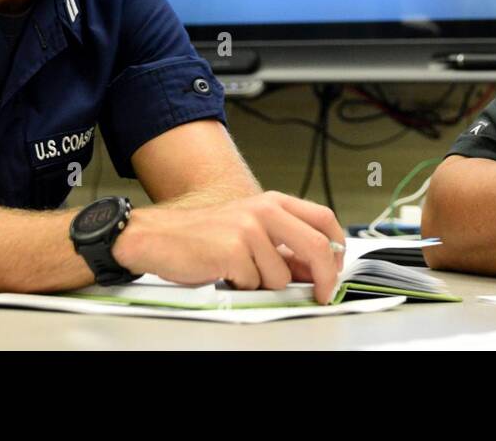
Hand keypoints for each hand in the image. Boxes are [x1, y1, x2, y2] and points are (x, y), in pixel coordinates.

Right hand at [113, 191, 345, 303]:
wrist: (158, 237)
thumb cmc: (203, 236)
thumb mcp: (250, 231)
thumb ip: (284, 246)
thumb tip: (317, 270)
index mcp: (272, 202)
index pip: (323, 219)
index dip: (337, 247)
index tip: (336, 268)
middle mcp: (264, 210)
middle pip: (316, 245)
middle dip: (326, 277)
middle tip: (323, 294)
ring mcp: (249, 228)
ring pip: (282, 275)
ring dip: (265, 285)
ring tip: (241, 273)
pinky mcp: (234, 250)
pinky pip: (255, 284)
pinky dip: (242, 288)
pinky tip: (225, 274)